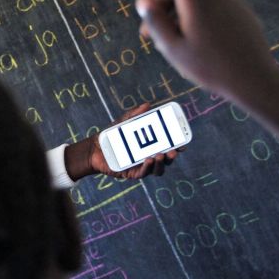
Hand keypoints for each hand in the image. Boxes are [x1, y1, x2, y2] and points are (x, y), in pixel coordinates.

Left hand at [65, 103, 180, 179]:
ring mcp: (141, 166)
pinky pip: (143, 172)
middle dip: (172, 156)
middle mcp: (149, 157)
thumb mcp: (124, 123)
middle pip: (166, 160)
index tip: (183, 143)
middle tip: (174, 150)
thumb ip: (135, 115)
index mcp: (150, 146)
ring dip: (161, 163)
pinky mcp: (132, 173)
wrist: (95, 148)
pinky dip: (148, 167)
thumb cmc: (112, 136)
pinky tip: (149, 159)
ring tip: (160, 155)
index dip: (178, 147)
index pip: (168, 147)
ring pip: (157, 169)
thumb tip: (147, 105)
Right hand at [136, 0, 278, 147]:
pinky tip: (199, 48)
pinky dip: (196, 21)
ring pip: (193, 2)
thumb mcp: (173, 49)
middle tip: (146, 38)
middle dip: (161, 8)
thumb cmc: (209, 68)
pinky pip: (210, 10)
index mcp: (197, 1)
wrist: (254, 80)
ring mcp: (229, 3)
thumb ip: (156, 23)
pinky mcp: (238, 13)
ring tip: (174, 48)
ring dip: (178, 18)